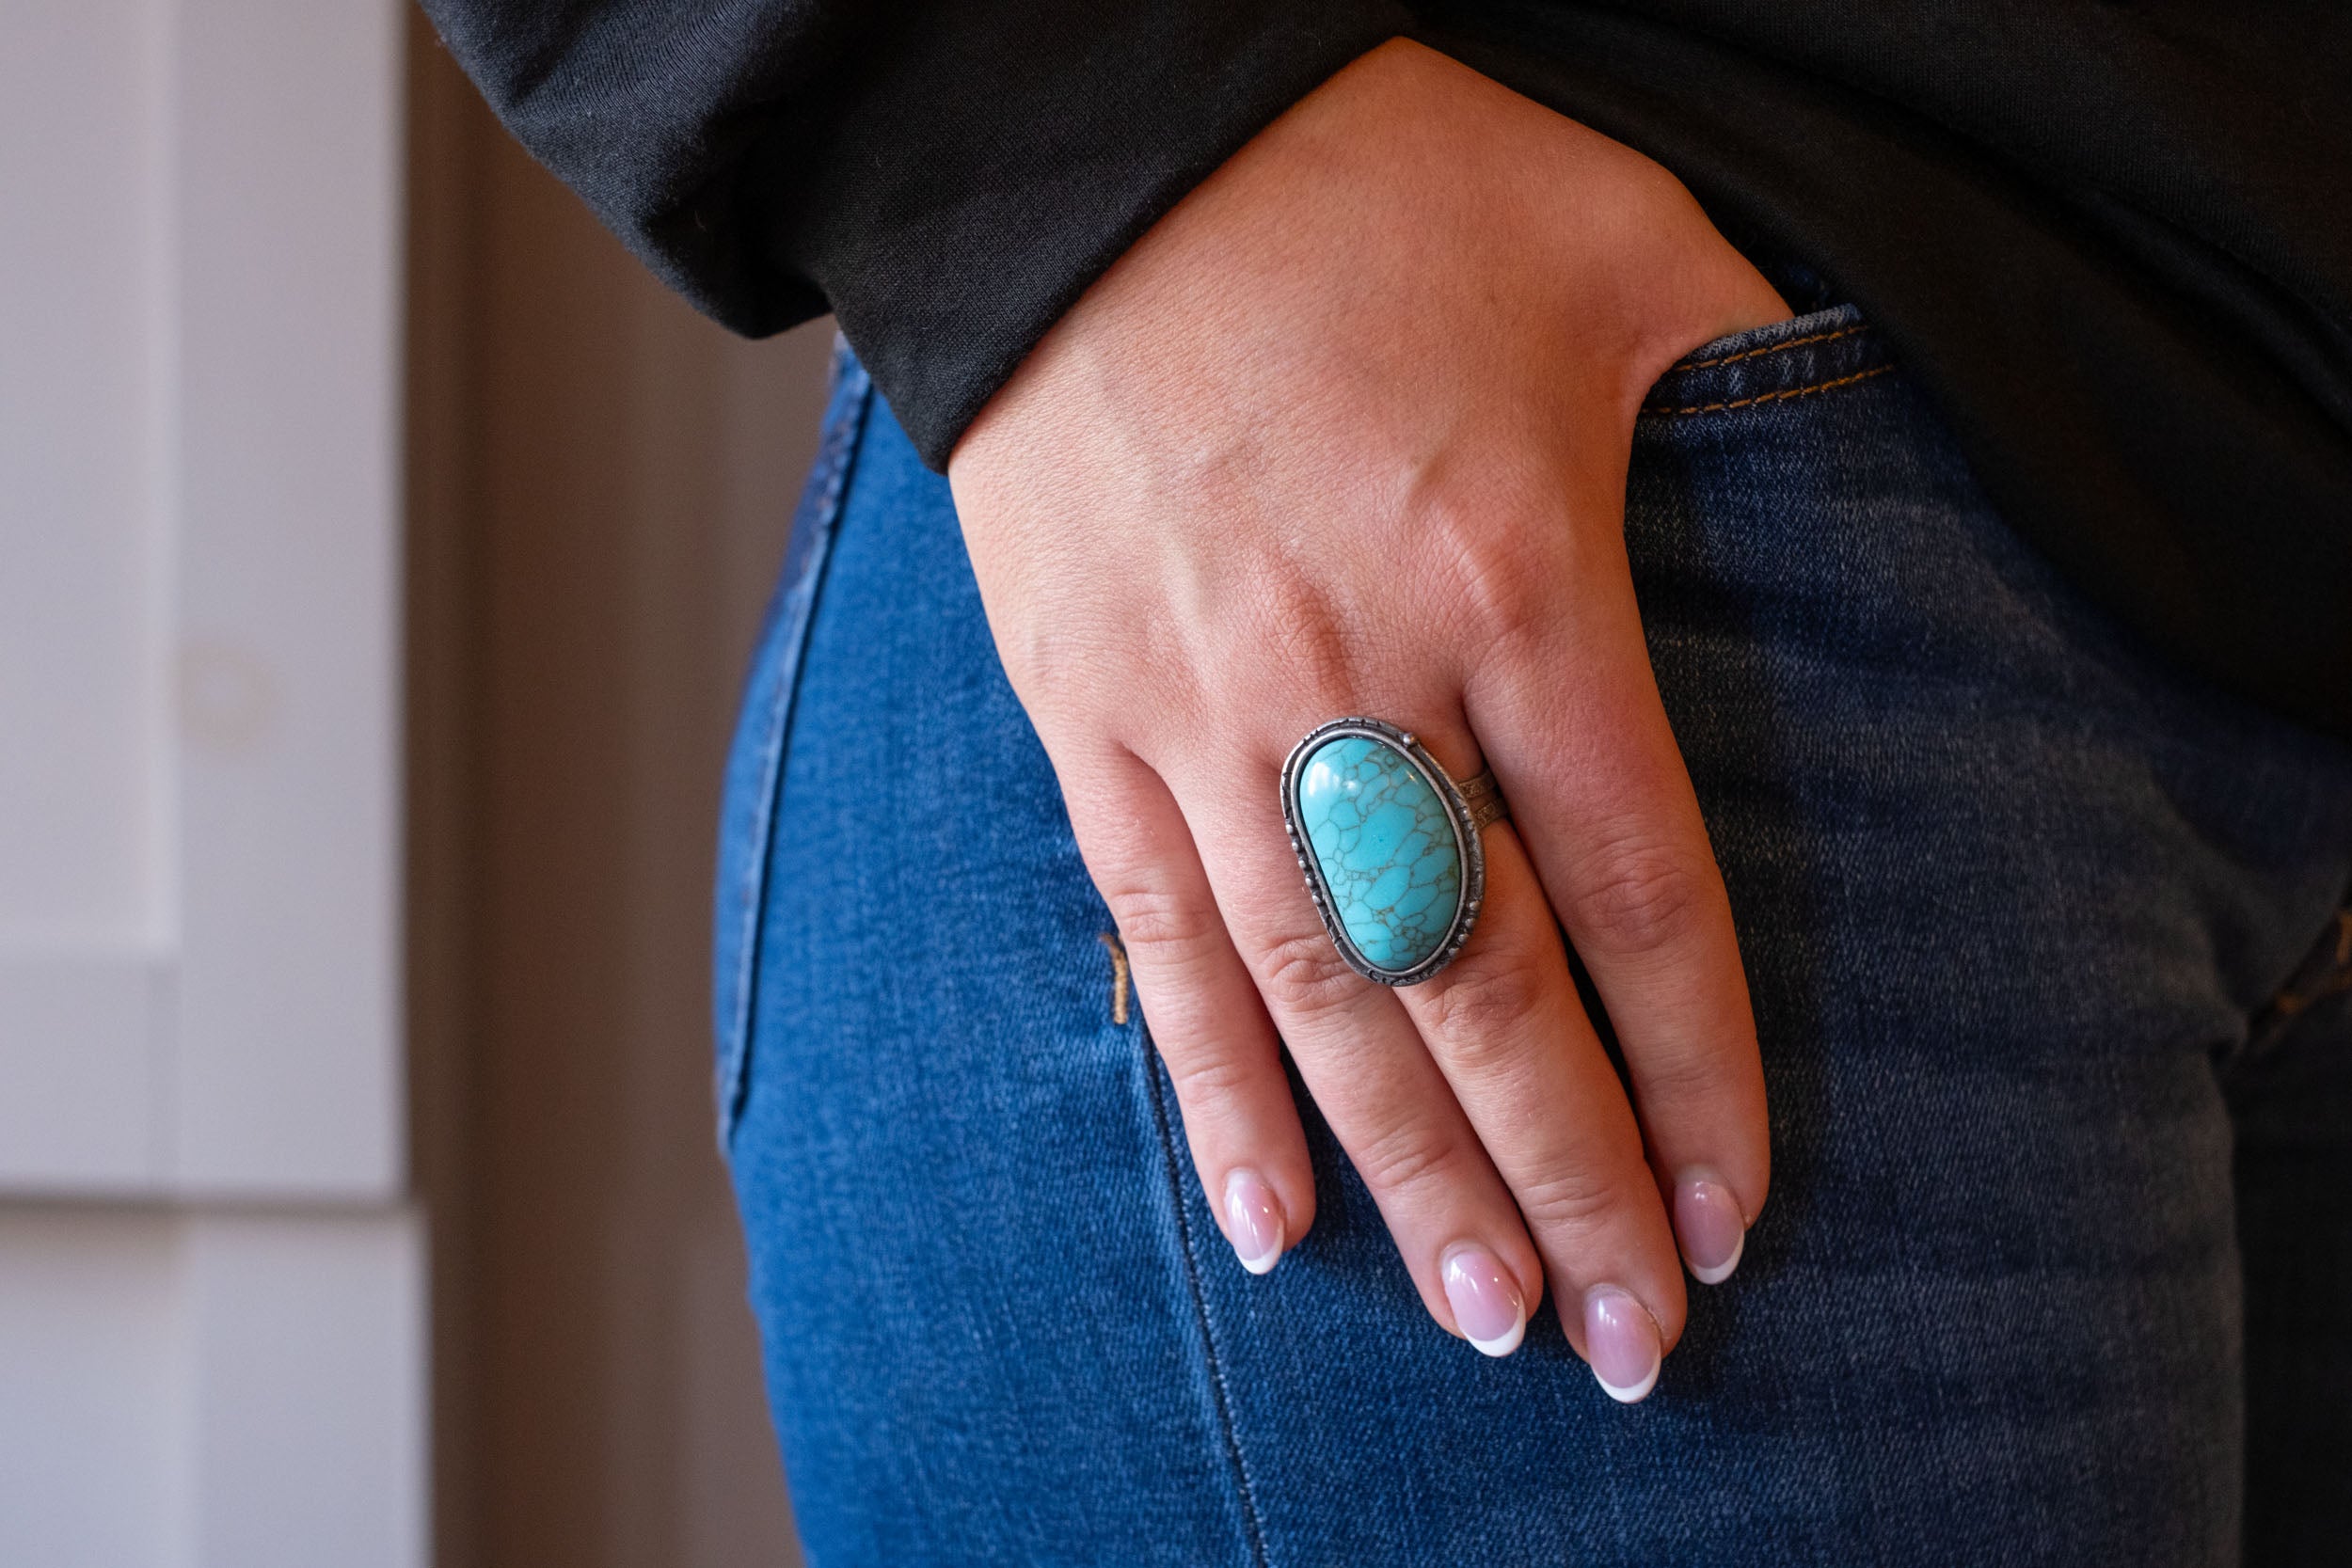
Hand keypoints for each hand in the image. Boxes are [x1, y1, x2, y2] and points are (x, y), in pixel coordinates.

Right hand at [949, 40, 1779, 1394]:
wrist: (1091, 147)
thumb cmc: (1364, 178)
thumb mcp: (1613, 237)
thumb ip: (1749, 372)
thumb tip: (1854, 464)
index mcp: (1513, 570)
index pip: (1632, 887)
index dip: (1698, 1069)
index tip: (1737, 1208)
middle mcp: (1358, 672)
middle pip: (1484, 987)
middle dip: (1572, 1179)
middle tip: (1630, 1343)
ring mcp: (1202, 708)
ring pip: (1320, 998)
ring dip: (1412, 1177)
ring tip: (1487, 1315)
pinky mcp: (1088, 713)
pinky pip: (1154, 940)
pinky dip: (1213, 1092)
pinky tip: (1270, 1220)